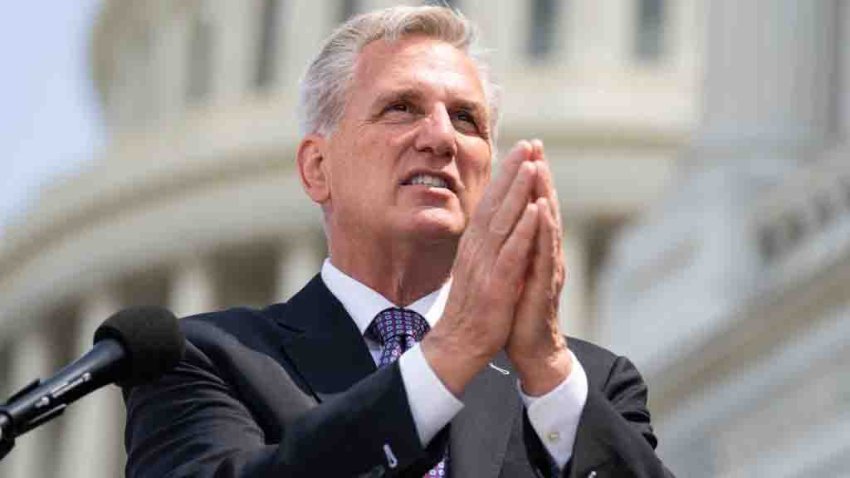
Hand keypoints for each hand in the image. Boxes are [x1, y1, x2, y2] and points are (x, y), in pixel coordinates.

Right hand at [422, 141, 538, 395]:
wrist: (456, 347)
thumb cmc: (471, 311)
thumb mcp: (476, 271)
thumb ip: (484, 248)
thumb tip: (493, 226)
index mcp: (474, 247)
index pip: (490, 204)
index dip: (504, 177)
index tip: (519, 152)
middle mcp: (477, 250)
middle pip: (496, 204)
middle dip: (512, 172)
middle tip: (528, 144)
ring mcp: (485, 267)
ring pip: (503, 222)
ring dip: (518, 192)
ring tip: (532, 165)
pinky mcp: (495, 286)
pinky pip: (511, 253)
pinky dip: (523, 230)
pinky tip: (534, 211)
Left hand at [506, 140, 571, 396]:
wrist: (530, 350)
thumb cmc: (519, 311)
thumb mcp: (513, 272)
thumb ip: (515, 247)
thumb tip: (507, 223)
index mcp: (534, 250)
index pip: (532, 208)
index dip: (529, 179)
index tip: (523, 150)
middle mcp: (544, 255)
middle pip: (544, 208)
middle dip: (539, 176)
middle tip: (535, 146)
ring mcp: (546, 270)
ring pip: (547, 227)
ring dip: (544, 195)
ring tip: (539, 167)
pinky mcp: (543, 288)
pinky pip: (543, 255)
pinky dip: (543, 231)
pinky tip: (541, 211)